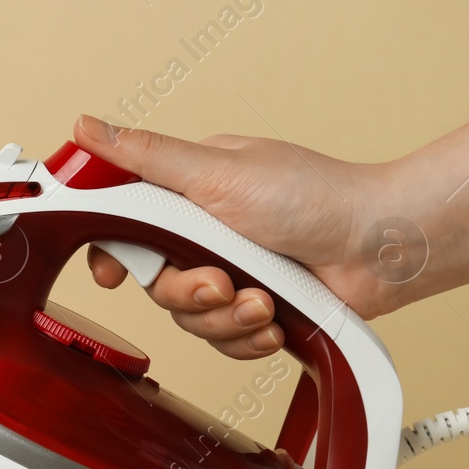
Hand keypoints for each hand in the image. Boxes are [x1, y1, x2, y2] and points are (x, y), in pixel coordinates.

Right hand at [71, 114, 399, 358]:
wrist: (384, 247)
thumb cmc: (315, 196)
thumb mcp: (216, 170)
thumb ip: (144, 156)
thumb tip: (84, 126)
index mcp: (188, 192)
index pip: (122, 222)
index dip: (111, 252)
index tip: (112, 273)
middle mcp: (204, 233)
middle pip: (152, 282)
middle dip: (186, 290)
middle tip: (220, 280)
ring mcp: (230, 273)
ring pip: (187, 318)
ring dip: (226, 317)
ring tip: (264, 300)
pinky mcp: (255, 310)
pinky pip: (223, 342)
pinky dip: (249, 337)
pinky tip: (275, 320)